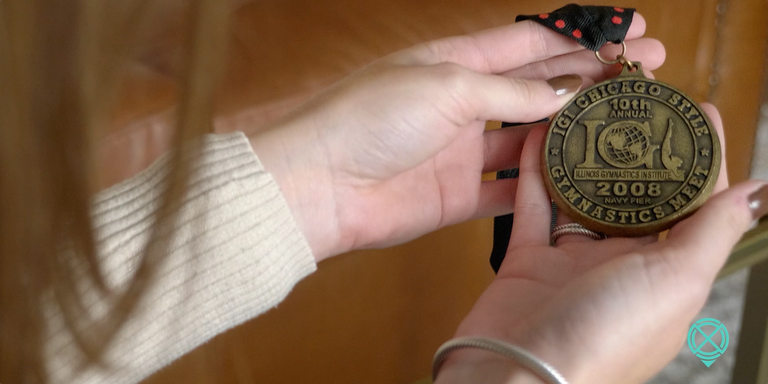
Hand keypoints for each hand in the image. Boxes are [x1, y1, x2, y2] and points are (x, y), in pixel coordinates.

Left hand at [250, 15, 665, 260]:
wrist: (322, 183)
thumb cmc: (369, 117)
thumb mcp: (447, 86)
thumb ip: (509, 93)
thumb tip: (564, 95)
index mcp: (456, 60)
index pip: (532, 43)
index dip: (582, 37)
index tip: (631, 30)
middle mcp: (463, 102)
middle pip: (539, 87)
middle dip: (591, 77)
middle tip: (644, 72)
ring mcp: (462, 150)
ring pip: (530, 137)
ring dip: (574, 129)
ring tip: (623, 122)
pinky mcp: (458, 195)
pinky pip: (510, 188)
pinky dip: (541, 182)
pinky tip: (579, 176)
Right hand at [435, 104, 767, 383]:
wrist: (520, 374)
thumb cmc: (605, 337)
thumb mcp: (675, 280)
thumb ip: (711, 231)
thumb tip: (759, 192)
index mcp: (668, 273)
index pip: (695, 205)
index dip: (702, 157)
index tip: (696, 110)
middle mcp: (623, 267)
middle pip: (635, 195)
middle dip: (637, 150)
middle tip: (633, 102)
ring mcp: (574, 264)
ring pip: (581, 197)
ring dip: (584, 158)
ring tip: (585, 113)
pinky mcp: (529, 262)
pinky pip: (534, 208)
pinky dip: (536, 174)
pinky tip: (539, 139)